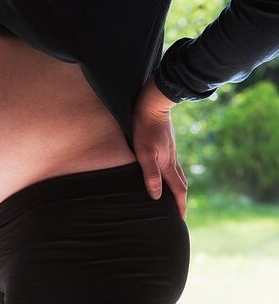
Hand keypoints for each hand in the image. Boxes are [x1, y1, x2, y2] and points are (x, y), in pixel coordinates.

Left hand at [132, 75, 187, 220]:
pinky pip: (171, 164)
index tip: (180, 220)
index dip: (180, 205)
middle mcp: (172, 159)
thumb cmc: (144, 128)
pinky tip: (163, 172)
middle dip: (181, 199)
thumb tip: (157, 196)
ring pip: (176, 173)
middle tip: (178, 212)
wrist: (152, 104)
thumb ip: (151, 174)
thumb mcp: (144, 152)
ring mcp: (170, 150)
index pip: (178, 190)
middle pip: (180, 183)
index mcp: (168, 164)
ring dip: (176, 187)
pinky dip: (170, 174)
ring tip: (171, 196)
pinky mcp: (165, 143)